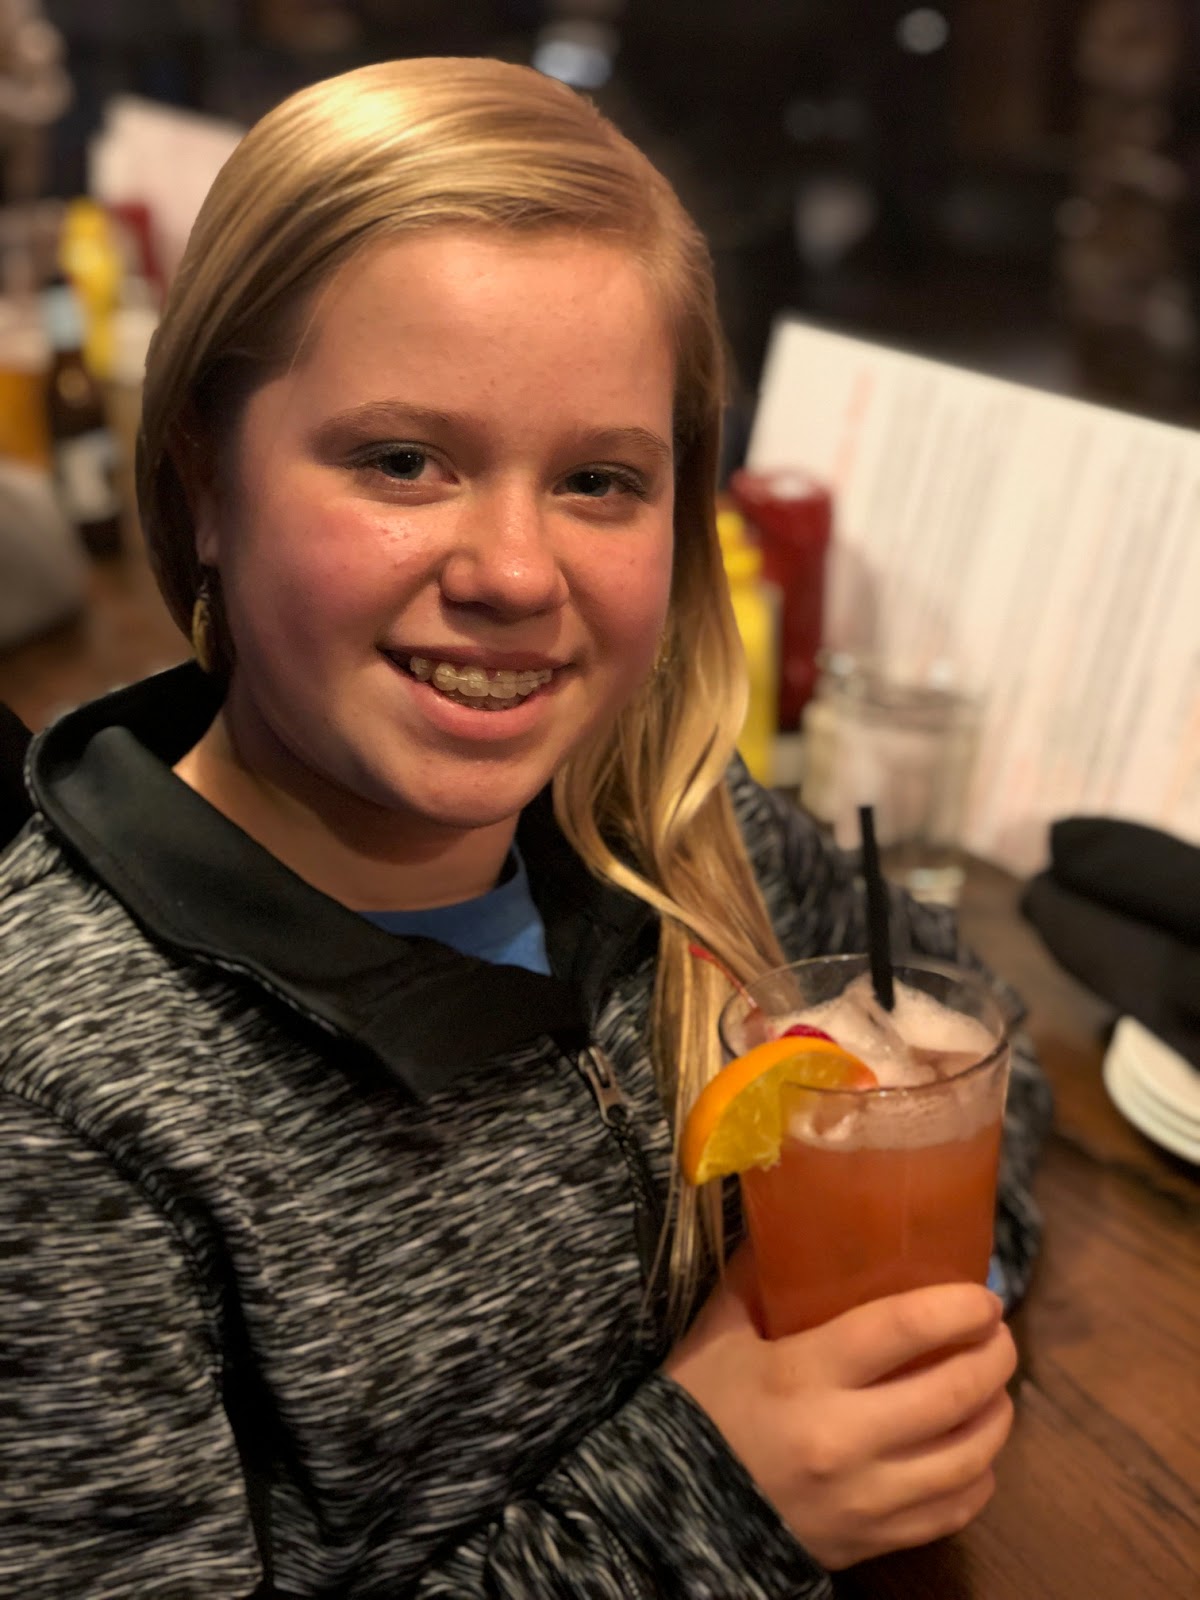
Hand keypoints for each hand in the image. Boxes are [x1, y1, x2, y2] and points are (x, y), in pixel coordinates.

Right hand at [663, 1251, 1016, 1569]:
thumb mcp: (718, 1333)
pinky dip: (978, 1476)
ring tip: (993, 1388)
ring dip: (996, 1415)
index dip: (957, 1307)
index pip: (901, 1330)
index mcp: (802, 1375)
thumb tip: (795, 1219)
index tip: (983, 1294)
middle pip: (952, 1392)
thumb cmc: (698, 1409)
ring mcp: (864, 1498)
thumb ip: (757, 1277)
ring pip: (969, 1457)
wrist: (669, 1516)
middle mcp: (843, 1439)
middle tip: (997, 1333)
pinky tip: (972, 1449)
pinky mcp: (873, 1541)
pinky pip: (955, 1510)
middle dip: (993, 1356)